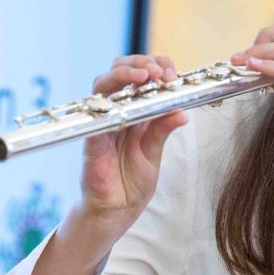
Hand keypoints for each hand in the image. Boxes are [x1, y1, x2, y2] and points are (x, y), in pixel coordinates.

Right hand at [77, 54, 187, 230]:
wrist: (116, 210)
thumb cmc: (132, 182)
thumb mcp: (154, 153)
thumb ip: (163, 130)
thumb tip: (182, 112)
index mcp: (134, 112)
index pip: (141, 77)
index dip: (156, 67)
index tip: (172, 74)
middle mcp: (116, 111)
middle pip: (120, 71)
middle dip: (140, 63)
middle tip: (160, 71)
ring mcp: (102, 122)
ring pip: (103, 84)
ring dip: (123, 74)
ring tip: (145, 76)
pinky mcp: (91, 139)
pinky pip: (95, 115)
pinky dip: (108, 104)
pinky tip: (124, 102)